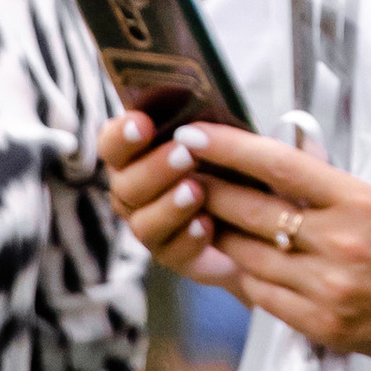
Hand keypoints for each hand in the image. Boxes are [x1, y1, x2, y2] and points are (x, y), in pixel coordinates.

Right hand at [99, 109, 231, 285]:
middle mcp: (133, 192)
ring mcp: (150, 226)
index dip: (122, 136)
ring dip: (169, 206)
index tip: (142, 123)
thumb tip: (197, 116)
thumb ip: (199, 126)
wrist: (259, 212)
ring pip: (143, 223)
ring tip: (196, 191)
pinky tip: (206, 224)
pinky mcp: (173, 255)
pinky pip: (171, 252)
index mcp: (135, 155)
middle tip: (185, 154)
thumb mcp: (219, 137)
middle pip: (126, 186)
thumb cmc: (230, 160)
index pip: (111, 144)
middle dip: (155, 169)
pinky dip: (188, 238)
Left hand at [136, 118, 370, 370]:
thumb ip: (334, 190)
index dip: (228, 147)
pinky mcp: (322, 325)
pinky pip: (263, 296)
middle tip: (178, 172)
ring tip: (198, 217)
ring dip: (218, 235)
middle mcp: (338, 242)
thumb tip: (284, 165)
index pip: (278, 165)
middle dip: (207, 189)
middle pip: (250, 211)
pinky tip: (237, 264)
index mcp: (358, 201)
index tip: (195, 133)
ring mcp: (327, 288)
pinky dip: (245, 277)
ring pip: (247, 255)